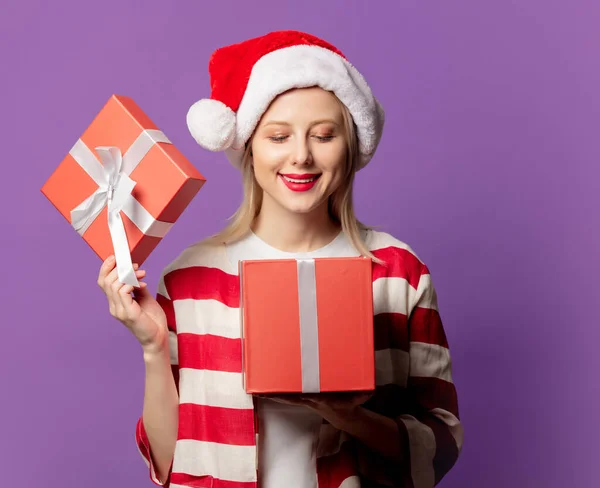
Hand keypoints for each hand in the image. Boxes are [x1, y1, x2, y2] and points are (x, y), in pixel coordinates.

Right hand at [97, 255, 167, 353]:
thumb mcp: (144, 297)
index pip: (103, 282)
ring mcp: (119, 311)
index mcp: (115, 302)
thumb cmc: (152, 319)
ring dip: (129, 275)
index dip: (106, 268)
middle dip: (120, 268)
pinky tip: (142, 285)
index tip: (116, 257)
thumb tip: (135, 273)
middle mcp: (114, 306)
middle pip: (106, 281)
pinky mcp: (128, 313)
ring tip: (142, 274)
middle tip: (136, 266)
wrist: (159, 337)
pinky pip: (123, 292)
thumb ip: (136, 286)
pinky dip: (131, 284)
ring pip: (113, 285)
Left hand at [259, 391, 373, 427]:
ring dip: (272, 393)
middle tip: (263, 385)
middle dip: (278, 392)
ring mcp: (304, 400)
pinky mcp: (302, 398)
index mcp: (320, 399)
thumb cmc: (349, 403)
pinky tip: (263, 390)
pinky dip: (275, 394)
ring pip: (286, 396)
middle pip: (291, 395)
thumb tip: (369, 389)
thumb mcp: (358, 399)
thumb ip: (362, 394)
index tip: (285, 391)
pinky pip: (286, 396)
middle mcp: (309, 399)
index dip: (297, 394)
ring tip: (257, 387)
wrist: (343, 415)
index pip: (307, 396)